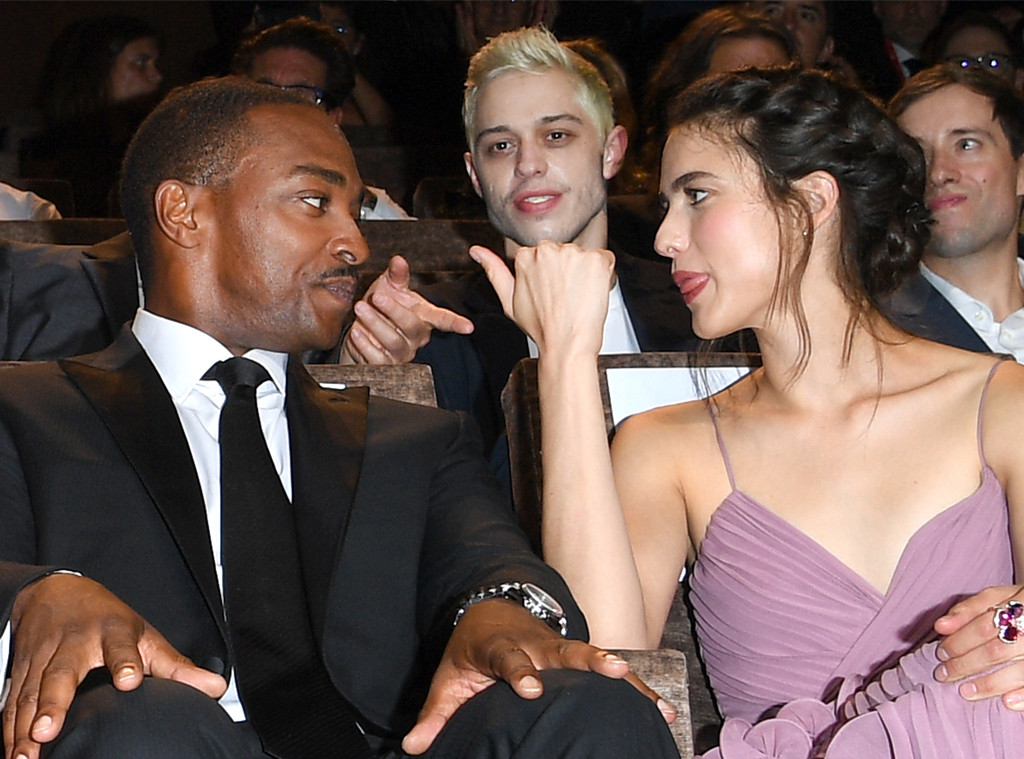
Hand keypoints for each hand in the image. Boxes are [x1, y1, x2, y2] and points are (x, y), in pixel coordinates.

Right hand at [3, 574, 225, 758]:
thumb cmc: (108, 620)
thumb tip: (216, 688)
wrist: (56, 591)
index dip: (125, 662)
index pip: (122, 646)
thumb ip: (177, 667)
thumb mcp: (145, 636)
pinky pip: (11, 701)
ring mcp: (44, 656)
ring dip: (23, 726)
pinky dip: (7, 729)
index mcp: (112, 632)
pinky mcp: (21, 670)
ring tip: (26, 755)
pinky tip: (12, 753)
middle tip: (48, 730)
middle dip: (53, 702)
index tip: (128, 681)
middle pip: (62, 673)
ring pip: (29, 692)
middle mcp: (75, 643)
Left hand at [339, 256, 472, 364]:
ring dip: (375, 324)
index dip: (455, 323)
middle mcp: (415, 337)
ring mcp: (401, 353)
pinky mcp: (384, 365)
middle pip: (411, 326)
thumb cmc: (380, 308)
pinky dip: (365, 345)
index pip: (442, 319)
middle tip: (377, 296)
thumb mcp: (389, 287)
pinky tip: (357, 332)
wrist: (360, 331)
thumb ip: (397, 275)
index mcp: (422, 316)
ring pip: (393, 342)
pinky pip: (378, 359)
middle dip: (394, 310)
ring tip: (360, 309)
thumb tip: (399, 260)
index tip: (468, 327)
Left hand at [400, 599, 673, 753]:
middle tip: (611, 669)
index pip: (510, 657)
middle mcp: (535, 644)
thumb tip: (412, 747)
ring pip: (590, 658)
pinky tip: (662, 709)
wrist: (492, 610)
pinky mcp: (577, 658)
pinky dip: (636, 689)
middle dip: (586, 660)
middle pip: (563, 650)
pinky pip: (608, 674)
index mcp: (499, 647)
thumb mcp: (448, 679)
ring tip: (643, 689)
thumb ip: (435, 714)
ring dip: (616, 673)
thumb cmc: (471, 652)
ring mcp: (559, 648)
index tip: (532, 689)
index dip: (520, 672)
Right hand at [471, 241, 613, 358]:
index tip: (552, 291)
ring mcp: (574, 254)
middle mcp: (548, 250)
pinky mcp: (596, 260)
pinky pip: (604, 259)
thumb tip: (476, 251)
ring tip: (577, 296)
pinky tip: (591, 292)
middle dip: (567, 270)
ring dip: (585, 272)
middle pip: (563, 252)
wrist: (566, 344)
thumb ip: (494, 270)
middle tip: (565, 296)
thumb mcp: (509, 300)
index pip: (544, 255)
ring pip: (583, 256)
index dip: (551, 274)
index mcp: (526, 256)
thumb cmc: (541, 327)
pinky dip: (602, 274)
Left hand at [933, 585, 1023, 707]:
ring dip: (989, 684)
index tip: (941, 652)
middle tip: (944, 674)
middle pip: (997, 651)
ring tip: (965, 691)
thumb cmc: (1020, 606)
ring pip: (1018, 671)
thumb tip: (941, 626)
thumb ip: (970, 609)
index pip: (984, 626)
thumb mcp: (999, 597)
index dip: (959, 641)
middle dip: (966, 665)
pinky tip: (1006, 702)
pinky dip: (1023, 695)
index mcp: (1022, 606)